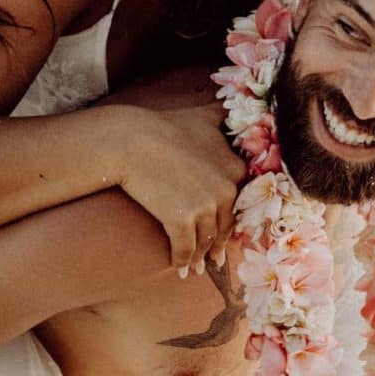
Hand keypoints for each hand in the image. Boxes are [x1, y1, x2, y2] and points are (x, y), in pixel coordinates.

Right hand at [117, 104, 243, 273]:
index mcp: (235, 169)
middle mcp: (226, 189)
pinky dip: (183, 261)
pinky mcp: (182, 219)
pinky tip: (179, 268)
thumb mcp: (205, 117)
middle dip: (217, 244)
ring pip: (206, 240)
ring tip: (195, 268)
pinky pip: (185, 248)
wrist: (129, 140)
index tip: (226, 234)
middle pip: (224, 226)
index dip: (230, 219)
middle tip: (214, 260)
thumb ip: (226, 118)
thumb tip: (245, 107)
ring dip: (200, 257)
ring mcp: (205, 205)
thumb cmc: (164, 126)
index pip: (238, 203)